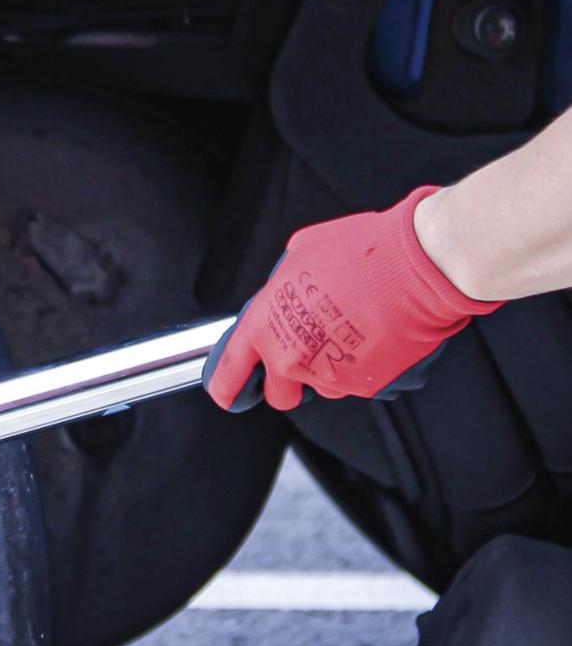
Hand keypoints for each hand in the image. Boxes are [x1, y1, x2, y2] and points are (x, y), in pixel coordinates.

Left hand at [204, 187, 501, 411]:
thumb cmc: (363, 250)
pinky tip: (378, 335)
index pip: (228, 374)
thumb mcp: (303, 251)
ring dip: (331, 370)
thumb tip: (286, 282)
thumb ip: (283, 279)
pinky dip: (365, 367)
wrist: (420, 263)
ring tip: (353, 331)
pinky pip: (358, 384)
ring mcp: (328, 375)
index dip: (226, 388)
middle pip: (278, 395)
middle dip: (288, 382)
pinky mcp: (366, 385)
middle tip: (308, 354)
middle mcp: (290, 358)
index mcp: (264, 326)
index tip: (229, 393)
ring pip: (321, 388)